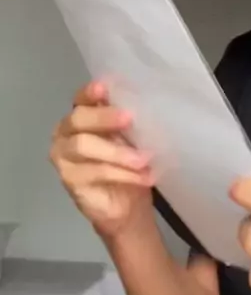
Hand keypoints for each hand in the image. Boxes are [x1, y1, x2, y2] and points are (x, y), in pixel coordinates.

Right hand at [50, 82, 155, 239]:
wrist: (128, 205)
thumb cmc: (131, 162)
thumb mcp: (134, 137)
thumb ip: (130, 121)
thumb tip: (145, 104)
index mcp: (83, 114)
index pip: (81, 97)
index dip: (90, 92)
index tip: (103, 88)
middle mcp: (66, 131)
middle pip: (78, 118)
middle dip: (104, 117)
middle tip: (130, 119)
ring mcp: (62, 156)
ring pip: (83, 145)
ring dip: (118, 152)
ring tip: (144, 159)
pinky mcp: (68, 179)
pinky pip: (94, 171)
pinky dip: (122, 173)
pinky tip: (143, 176)